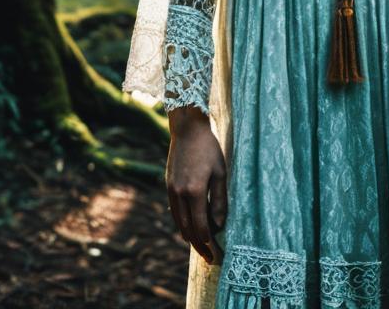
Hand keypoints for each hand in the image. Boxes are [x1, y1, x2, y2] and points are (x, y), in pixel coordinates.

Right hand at [166, 106, 228, 265]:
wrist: (187, 130)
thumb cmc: (208, 149)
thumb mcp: (220, 172)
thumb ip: (220, 200)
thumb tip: (219, 224)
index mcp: (194, 191)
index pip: (201, 226)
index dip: (208, 242)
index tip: (216, 254)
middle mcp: (180, 194)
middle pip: (188, 229)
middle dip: (199, 246)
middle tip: (209, 258)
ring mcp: (171, 191)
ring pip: (179, 222)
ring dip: (189, 236)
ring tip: (201, 246)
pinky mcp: (168, 186)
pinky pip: (175, 212)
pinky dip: (183, 223)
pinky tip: (191, 227)